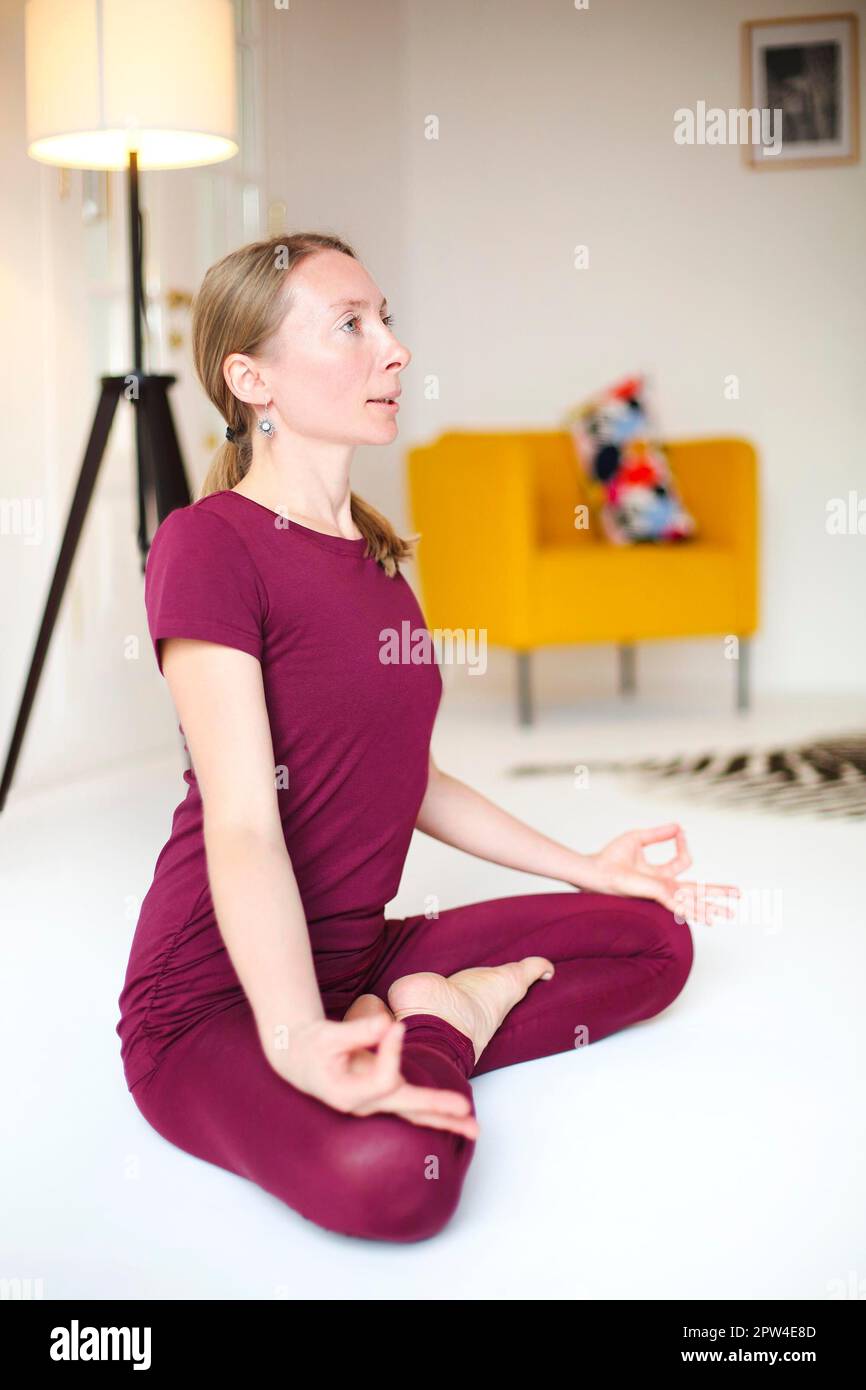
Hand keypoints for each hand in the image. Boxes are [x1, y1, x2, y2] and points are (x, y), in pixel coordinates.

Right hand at [262, 1014, 478, 1139]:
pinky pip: (413, 1108)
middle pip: (407, 1110)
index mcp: (348, 1095)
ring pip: (414, 1115)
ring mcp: (376, 1103)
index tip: (394, 1025)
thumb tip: (387, 1023)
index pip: (384, 1079)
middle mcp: (365, 1105)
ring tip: (475, 1129)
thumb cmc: (312, 1046)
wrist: (300, 1060)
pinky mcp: (383, 1096)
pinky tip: (456, 1119)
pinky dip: (435, 1112)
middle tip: (465, 1110)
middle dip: (436, 1108)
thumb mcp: (327, 1036)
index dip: (393, 1052)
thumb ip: (357, 1031)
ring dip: (445, 1120)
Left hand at [579, 822, 739, 925]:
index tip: (679, 832)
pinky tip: (710, 918)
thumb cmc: (611, 857)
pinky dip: (697, 911)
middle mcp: (664, 886)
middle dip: (718, 892)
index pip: (684, 861)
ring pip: (693, 902)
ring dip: (712, 907)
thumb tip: (679, 826)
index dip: (684, 844)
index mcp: (660, 874)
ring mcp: (662, 893)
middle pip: (697, 890)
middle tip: (739, 895)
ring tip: (730, 914)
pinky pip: (681, 905)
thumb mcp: (638, 839)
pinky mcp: (658, 895)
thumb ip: (658, 834)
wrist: (596, 869)